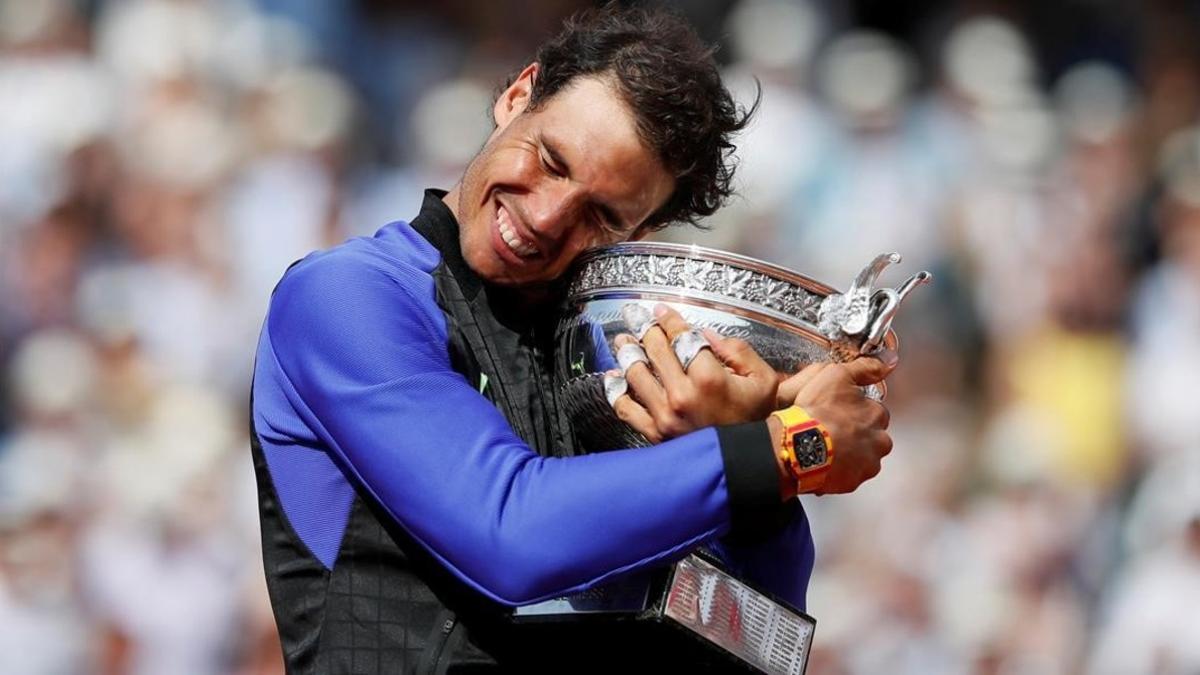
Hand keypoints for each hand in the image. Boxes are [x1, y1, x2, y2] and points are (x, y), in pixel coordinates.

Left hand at [609, 304, 777, 441]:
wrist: (749, 461)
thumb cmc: (756, 420)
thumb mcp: (762, 379)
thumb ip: (736, 350)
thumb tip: (704, 335)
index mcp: (709, 378)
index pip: (681, 337)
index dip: (668, 319)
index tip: (660, 311)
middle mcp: (682, 395)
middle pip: (654, 350)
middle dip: (643, 328)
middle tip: (635, 316)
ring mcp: (665, 415)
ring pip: (635, 374)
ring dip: (627, 353)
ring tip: (623, 341)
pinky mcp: (655, 433)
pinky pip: (625, 408)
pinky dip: (615, 390)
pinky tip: (613, 376)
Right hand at [777, 352, 897, 494]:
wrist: (795, 447)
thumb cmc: (814, 413)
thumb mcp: (837, 376)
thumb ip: (864, 368)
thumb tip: (888, 361)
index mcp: (877, 415)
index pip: (875, 411)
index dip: (856, 410)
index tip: (840, 411)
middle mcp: (879, 441)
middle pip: (873, 437)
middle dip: (857, 434)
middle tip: (833, 430)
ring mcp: (867, 464)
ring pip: (863, 457)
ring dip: (850, 453)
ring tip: (827, 447)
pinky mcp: (852, 482)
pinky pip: (849, 475)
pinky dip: (839, 470)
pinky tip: (823, 461)